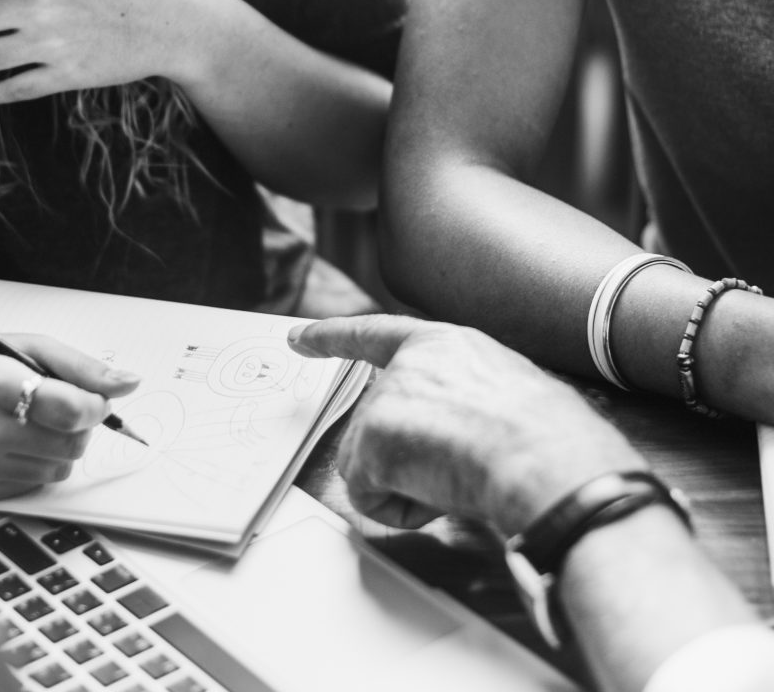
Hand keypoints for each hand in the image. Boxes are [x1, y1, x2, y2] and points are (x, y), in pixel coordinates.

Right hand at [0, 334, 140, 499]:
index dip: (97, 406)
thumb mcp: (30, 347)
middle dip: (81, 425)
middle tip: (62, 406)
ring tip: (31, 421)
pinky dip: (38, 463)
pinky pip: (37, 482)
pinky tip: (14, 441)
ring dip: (60, 445)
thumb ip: (83, 367)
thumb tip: (129, 383)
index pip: (69, 409)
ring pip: (60, 467)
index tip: (98, 399)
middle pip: (71, 444)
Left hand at [289, 315, 643, 536]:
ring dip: (411, 486)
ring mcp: (386, 396)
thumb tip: (439, 443)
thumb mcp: (502, 393)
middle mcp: (407, 363)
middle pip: (376, 426)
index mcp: (444, 344)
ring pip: (372, 464)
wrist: (547, 458)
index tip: (296, 337)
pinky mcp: (372, 435)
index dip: (332, 337)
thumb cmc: (546, 438)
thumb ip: (454, 399)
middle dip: (406, 461)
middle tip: (463, 465)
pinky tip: (442, 491)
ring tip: (462, 474)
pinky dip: (401, 509)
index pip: (375, 334)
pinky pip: (369, 495)